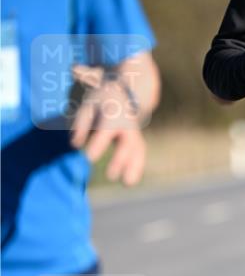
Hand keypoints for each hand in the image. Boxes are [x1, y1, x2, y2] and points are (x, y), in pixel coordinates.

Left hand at [69, 64, 145, 184]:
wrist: (123, 91)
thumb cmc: (99, 101)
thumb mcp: (87, 107)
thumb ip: (81, 124)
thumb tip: (74, 145)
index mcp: (112, 115)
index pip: (106, 131)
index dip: (99, 145)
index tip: (88, 159)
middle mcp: (127, 125)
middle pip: (127, 144)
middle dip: (120, 160)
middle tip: (111, 176)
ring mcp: (134, 133)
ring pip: (137, 150)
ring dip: (134, 167)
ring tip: (127, 184)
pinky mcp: (137, 140)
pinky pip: (139, 154)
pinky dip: (136, 167)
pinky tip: (128, 183)